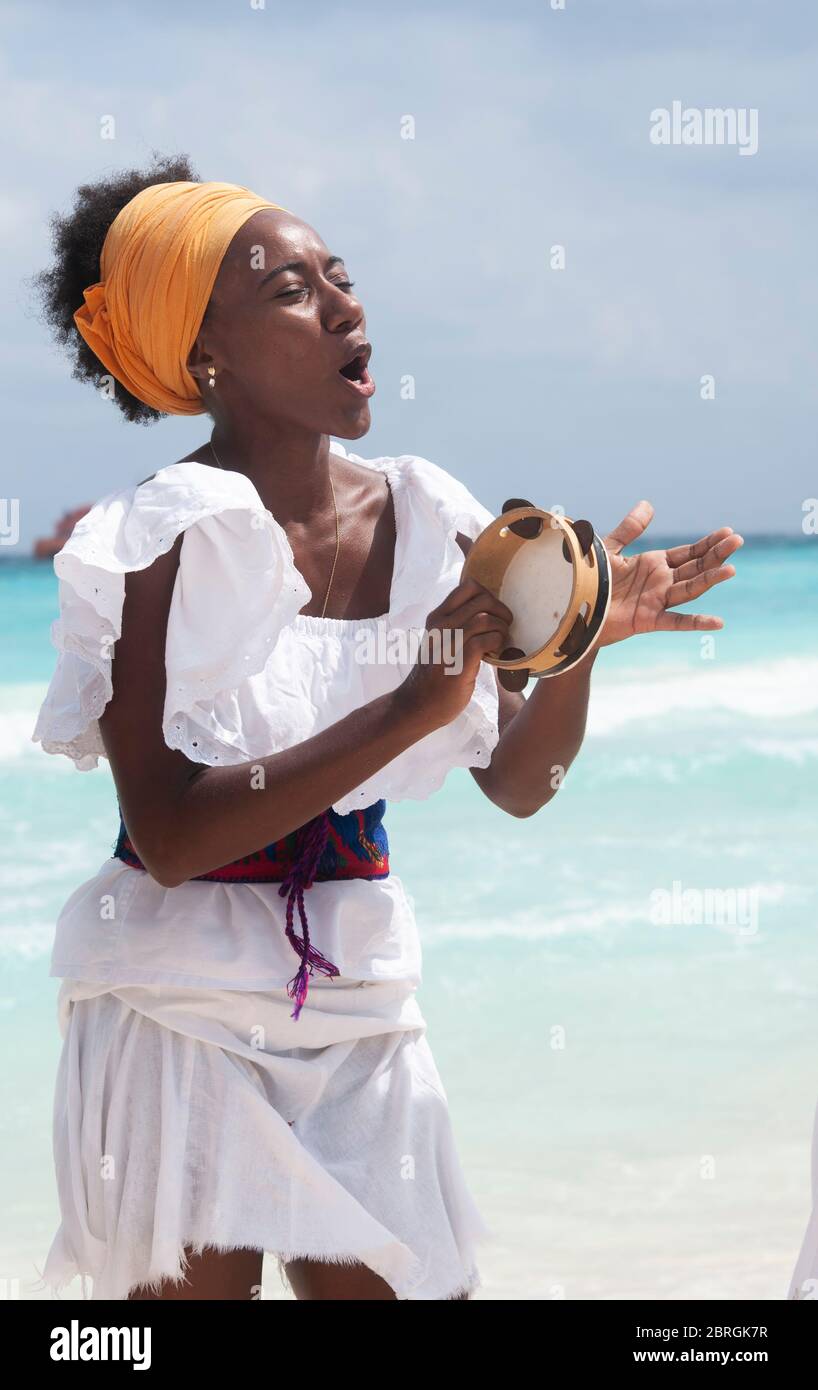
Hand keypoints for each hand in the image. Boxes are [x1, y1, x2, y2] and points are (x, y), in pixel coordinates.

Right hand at [396, 576, 512, 728]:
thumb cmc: (436, 674)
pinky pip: (484, 640)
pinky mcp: (457, 663)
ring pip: (485, 618)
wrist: (418, 705)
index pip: (469, 586)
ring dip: (501, 630)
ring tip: (499, 643)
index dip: (490, 595)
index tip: (493, 614)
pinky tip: (495, 654)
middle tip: (503, 629)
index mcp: (437, 617)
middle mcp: (440, 626)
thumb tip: (490, 612)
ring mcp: (447, 643)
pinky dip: (497, 644)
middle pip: (483, 599)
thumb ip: (458, 624)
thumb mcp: (441, 641)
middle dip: (502, 612)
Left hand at [599, 502, 742, 645]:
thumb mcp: (611, 549)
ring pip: (690, 589)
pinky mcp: (648, 620)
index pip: (689, 553)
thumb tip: (648, 504)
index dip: (708, 543)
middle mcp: (661, 582)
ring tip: (730, 569)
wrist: (576, 607)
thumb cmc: (591, 580)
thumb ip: (630, 529)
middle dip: (716, 555)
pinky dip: (696, 622)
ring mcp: (657, 601)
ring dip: (710, 580)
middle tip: (737, 541)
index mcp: (654, 564)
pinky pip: (676, 621)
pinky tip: (718, 622)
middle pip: (695, 568)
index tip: (728, 532)